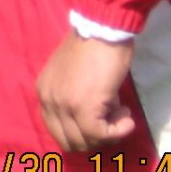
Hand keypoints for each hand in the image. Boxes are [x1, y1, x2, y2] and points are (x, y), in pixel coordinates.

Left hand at [36, 31, 136, 151]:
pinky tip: (127, 114)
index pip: (56, 130)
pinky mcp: (84, 108)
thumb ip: (72, 97)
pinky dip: (119, 131)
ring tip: (120, 111)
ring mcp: (64, 105)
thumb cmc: (93, 48)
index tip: (100, 119)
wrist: (103, 29)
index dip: (81, 132)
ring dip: (108, 133)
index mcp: (43, 92)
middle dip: (95, 137)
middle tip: (112, 118)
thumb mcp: (72, 75)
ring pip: (85, 142)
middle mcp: (48, 100)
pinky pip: (101, 135)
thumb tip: (90, 125)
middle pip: (69, 141)